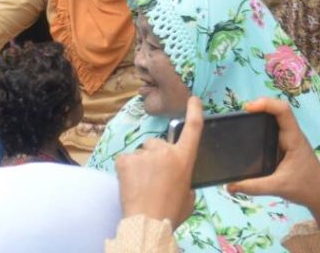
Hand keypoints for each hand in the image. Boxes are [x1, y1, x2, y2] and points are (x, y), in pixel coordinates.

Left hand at [116, 96, 203, 227]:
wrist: (148, 221)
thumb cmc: (171, 213)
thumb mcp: (188, 197)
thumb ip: (184, 181)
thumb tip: (177, 178)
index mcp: (183, 159)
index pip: (192, 129)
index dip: (194, 112)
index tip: (193, 99)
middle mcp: (165, 151)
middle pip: (157, 144)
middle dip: (154, 157)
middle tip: (153, 179)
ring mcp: (144, 154)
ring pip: (140, 154)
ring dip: (140, 165)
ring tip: (141, 186)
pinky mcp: (126, 159)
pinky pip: (126, 161)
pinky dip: (126, 171)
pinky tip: (130, 185)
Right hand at [227, 97, 319, 228]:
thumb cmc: (306, 189)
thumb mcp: (278, 187)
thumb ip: (253, 187)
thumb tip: (229, 186)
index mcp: (293, 139)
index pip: (283, 110)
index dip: (266, 103)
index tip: (247, 108)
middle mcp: (292, 135)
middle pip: (278, 111)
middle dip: (260, 107)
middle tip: (240, 115)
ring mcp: (290, 141)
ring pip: (276, 120)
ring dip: (261, 116)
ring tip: (243, 122)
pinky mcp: (287, 148)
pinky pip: (275, 130)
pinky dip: (263, 128)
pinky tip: (252, 136)